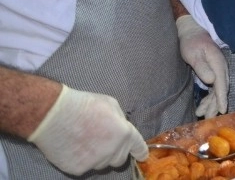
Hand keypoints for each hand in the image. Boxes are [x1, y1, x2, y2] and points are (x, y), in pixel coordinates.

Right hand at [28, 85, 146, 173]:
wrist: (53, 115)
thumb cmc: (83, 105)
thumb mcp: (110, 105)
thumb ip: (120, 120)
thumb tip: (122, 129)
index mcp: (123, 133)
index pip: (138, 147)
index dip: (141, 151)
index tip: (142, 156)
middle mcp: (112, 150)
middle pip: (119, 159)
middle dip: (115, 151)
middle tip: (101, 139)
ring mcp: (95, 162)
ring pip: (102, 164)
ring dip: (98, 156)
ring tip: (84, 140)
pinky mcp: (78, 169)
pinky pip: (85, 167)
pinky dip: (81, 160)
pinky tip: (74, 147)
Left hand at [175, 14, 228, 116]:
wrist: (193, 32)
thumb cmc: (192, 42)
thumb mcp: (194, 54)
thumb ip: (202, 67)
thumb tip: (211, 81)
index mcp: (218, 64)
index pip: (221, 84)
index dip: (221, 98)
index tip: (222, 110)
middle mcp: (221, 69)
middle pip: (221, 89)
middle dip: (216, 105)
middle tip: (209, 118)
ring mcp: (218, 71)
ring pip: (217, 90)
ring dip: (211, 103)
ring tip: (202, 115)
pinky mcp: (213, 72)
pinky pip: (213, 88)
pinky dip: (209, 98)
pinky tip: (202, 106)